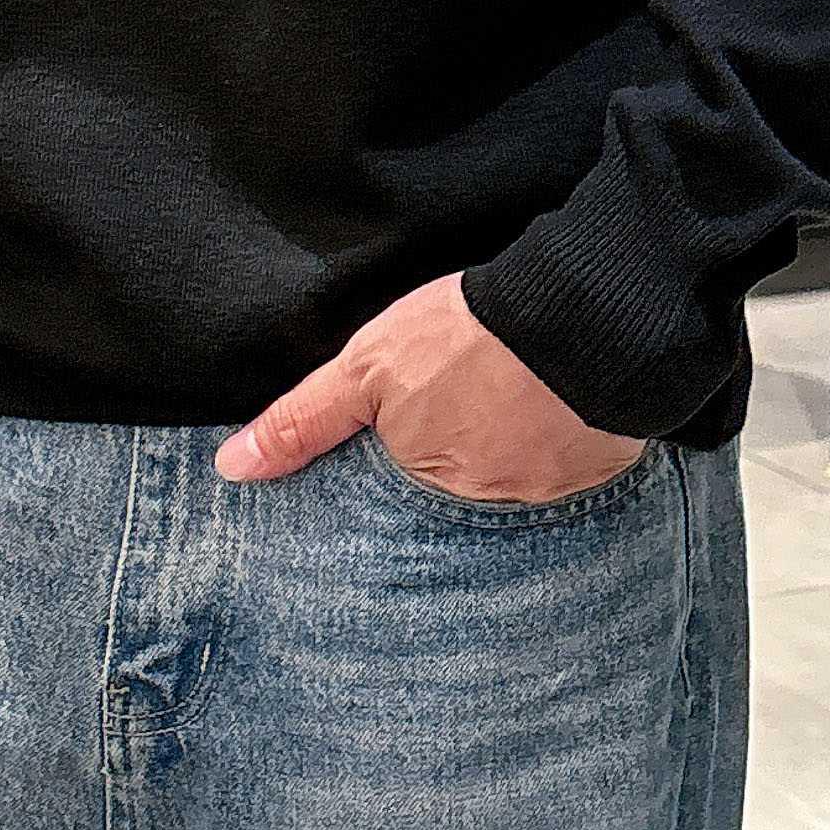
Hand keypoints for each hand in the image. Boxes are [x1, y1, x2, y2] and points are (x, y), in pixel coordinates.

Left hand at [215, 271, 645, 500]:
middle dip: (453, 476)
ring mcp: (545, 501)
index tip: (400, 455)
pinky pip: (568, 481)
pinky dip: (558, 456)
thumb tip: (232, 468)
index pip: (393, 516)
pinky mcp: (597, 482)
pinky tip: (553, 420)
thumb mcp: (365, 369)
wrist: (578, 313)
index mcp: (423, 489)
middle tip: (461, 425)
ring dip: (507, 465)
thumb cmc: (463, 336)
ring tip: (506, 418)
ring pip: (511, 494)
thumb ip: (303, 422)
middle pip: (454, 508)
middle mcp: (484, 512)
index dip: (396, 483)